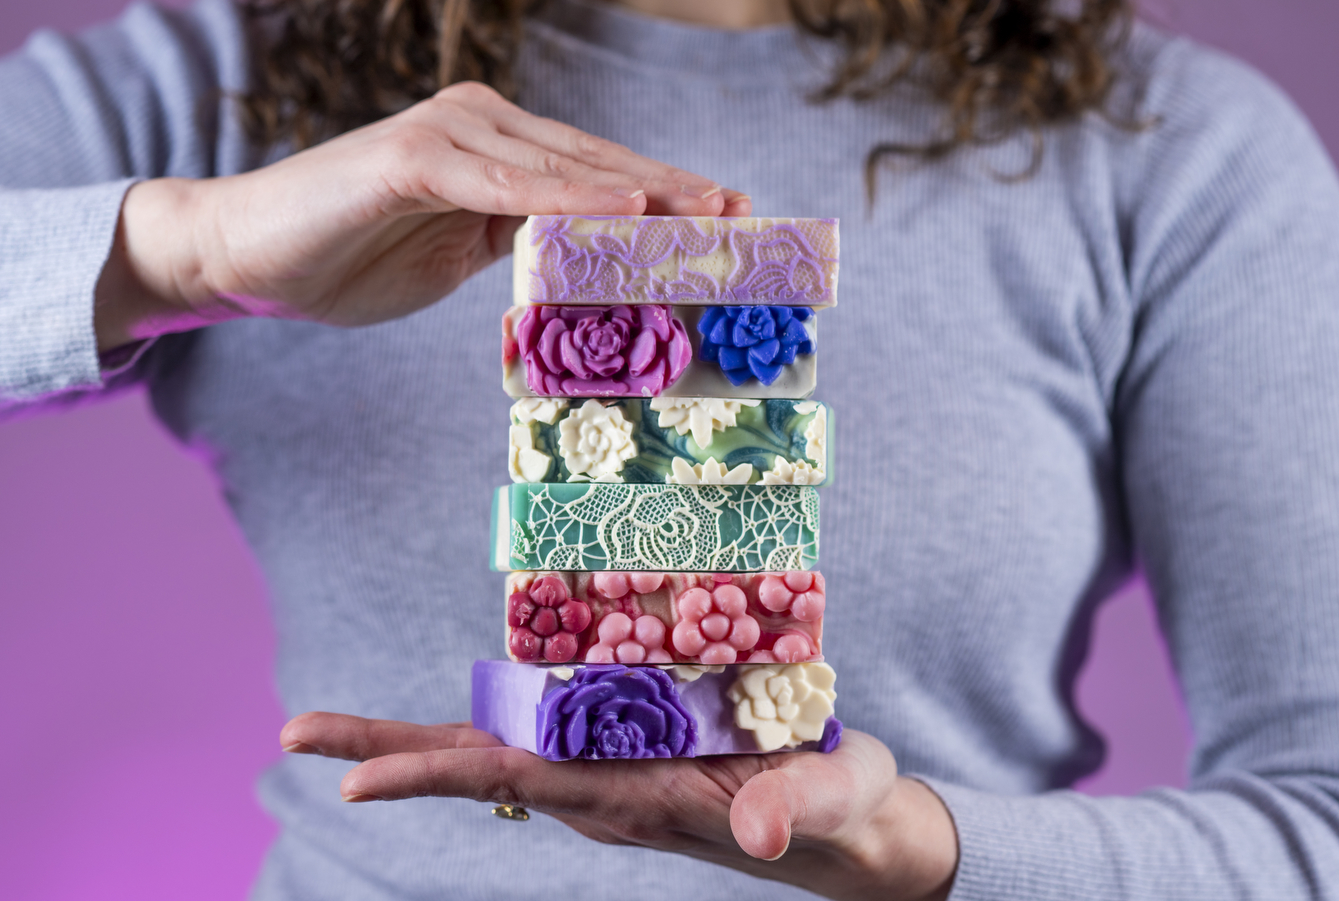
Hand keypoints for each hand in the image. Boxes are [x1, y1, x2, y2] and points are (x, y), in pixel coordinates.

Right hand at [95, 82, 749, 349]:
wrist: (248, 256)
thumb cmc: (351, 257)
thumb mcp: (456, 254)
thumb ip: (515, 241)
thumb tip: (579, 255)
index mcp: (495, 150)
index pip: (594, 172)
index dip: (663, 195)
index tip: (726, 220)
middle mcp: (481, 125)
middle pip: (594, 161)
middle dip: (672, 192)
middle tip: (741, 218)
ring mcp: (448, 133)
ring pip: (561, 166)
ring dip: (638, 193)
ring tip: (705, 216)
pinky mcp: (412, 156)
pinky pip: (503, 182)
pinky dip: (565, 197)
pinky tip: (622, 207)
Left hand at [280, 712, 958, 900]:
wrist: (846, 833)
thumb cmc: (842, 810)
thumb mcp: (832, 800)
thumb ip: (794, 806)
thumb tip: (754, 828)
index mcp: (639, 795)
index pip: (524, 781)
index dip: (439, 776)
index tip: (353, 783)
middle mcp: (606, 788)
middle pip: (482, 769)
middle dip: (389, 755)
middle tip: (293, 736)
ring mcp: (609, 775)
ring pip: (499, 752)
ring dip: (416, 739)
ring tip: (327, 727)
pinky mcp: (624, 757)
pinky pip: (538, 736)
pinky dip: (484, 717)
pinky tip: (451, 703)